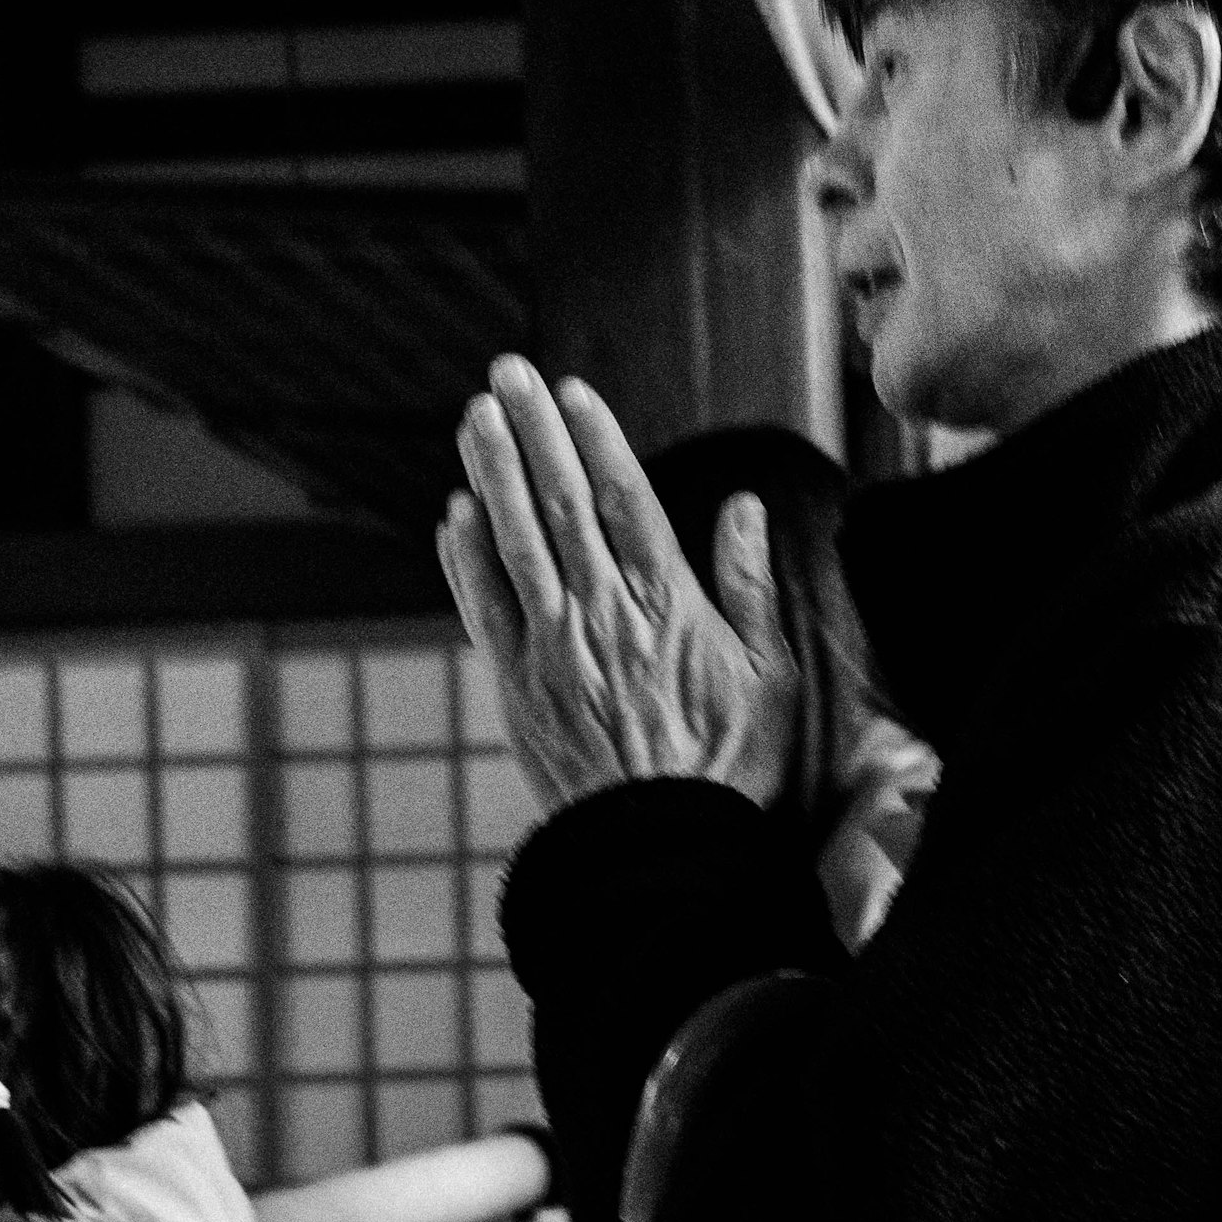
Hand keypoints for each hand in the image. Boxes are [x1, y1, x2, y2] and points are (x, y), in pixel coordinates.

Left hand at [437, 357, 802, 814]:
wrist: (662, 850)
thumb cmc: (730, 765)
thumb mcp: (768, 675)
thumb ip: (750, 587)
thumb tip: (744, 507)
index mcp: (665, 603)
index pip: (625, 499)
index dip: (595, 439)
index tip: (570, 391)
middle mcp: (600, 612)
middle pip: (560, 503)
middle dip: (532, 432)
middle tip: (506, 370)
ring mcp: (551, 646)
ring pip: (513, 541)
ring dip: (490, 473)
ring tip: (473, 415)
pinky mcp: (515, 684)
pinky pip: (483, 607)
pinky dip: (465, 557)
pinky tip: (453, 512)